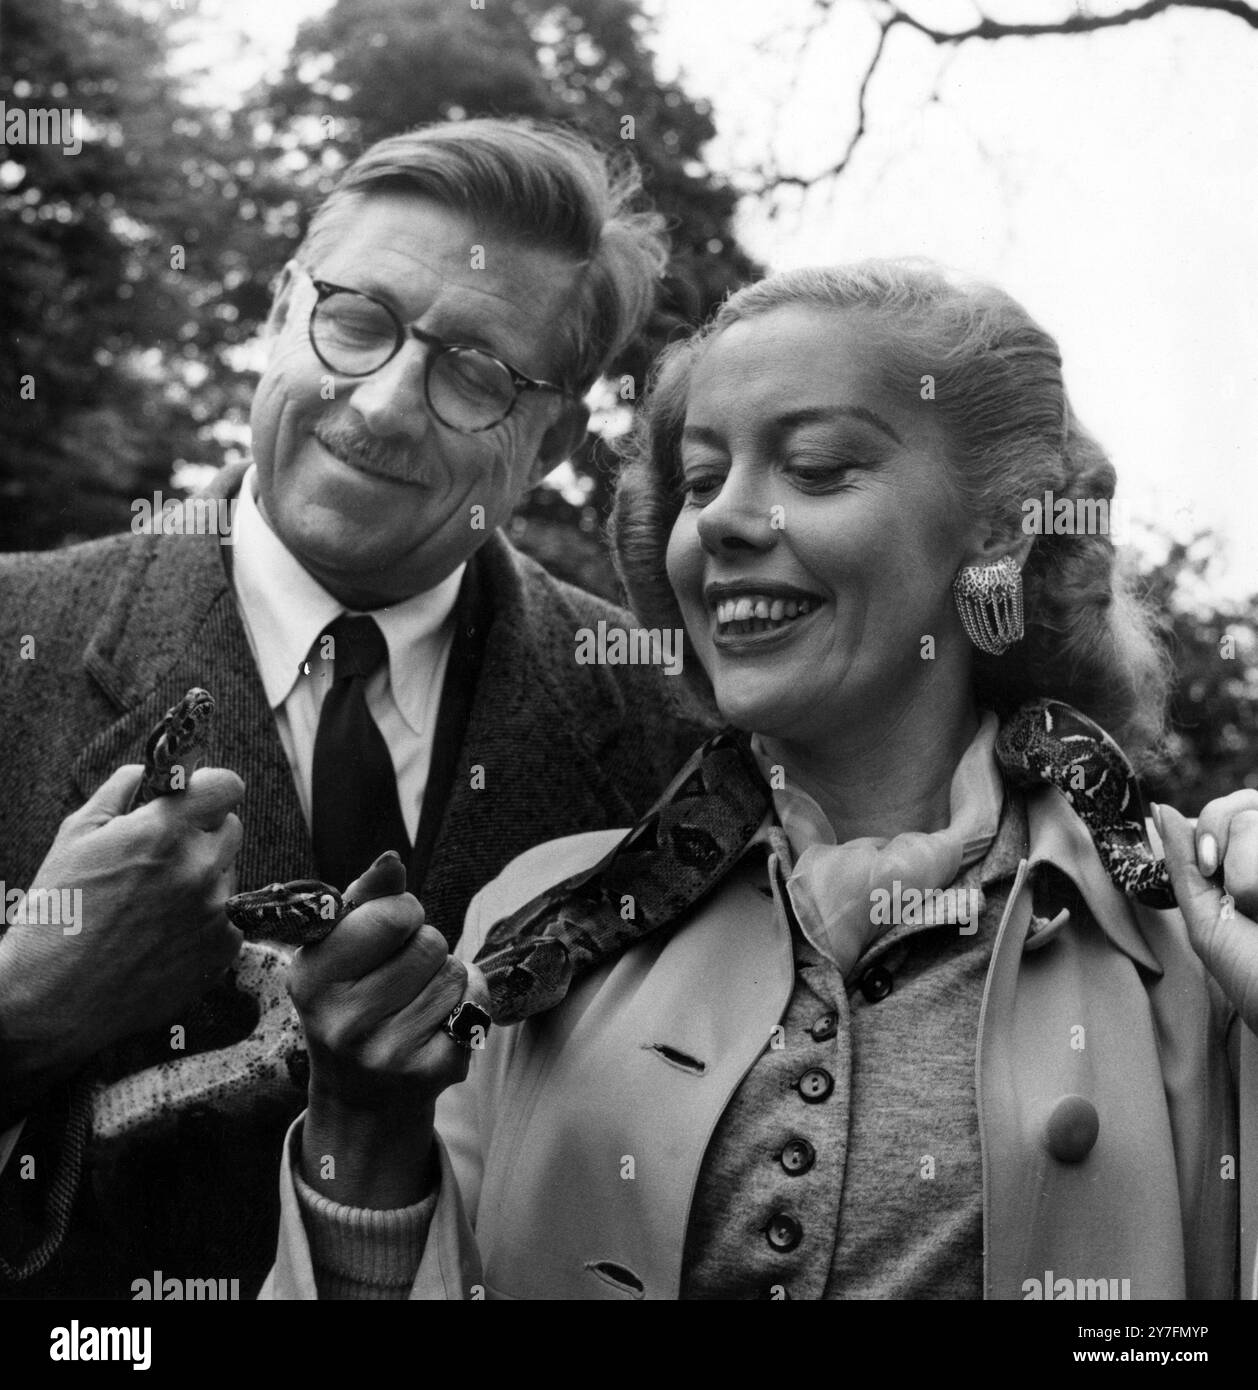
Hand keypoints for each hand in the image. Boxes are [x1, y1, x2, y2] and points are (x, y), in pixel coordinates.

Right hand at [0, 764, 243, 1113]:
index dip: (209, 789)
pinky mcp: (223, 949)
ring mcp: (216, 911)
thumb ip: (117, 793)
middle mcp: (200, 868)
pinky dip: (204, 920)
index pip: (227, 786)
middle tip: (163, 855)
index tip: (193, 799)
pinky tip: (162, 933)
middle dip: (202, 833)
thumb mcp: (74, 837)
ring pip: (227, 874)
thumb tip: (142, 772)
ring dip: (202, 878)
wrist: (53, 999)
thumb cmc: (57, 914)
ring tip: (152, 903)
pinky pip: (228, 917)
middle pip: (230, 828)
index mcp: (165, 832)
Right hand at [288, 851, 488, 1206]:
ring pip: (454, 972)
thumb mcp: (340, 950)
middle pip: (430, 942)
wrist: (362, 1095)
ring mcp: (389, 1053)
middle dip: (423, 947)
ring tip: (414, 1000)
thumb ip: (367, 899)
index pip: (391, 914)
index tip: (389, 930)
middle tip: (399, 976)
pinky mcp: (433, 1072)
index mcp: (311, 980)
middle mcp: (345, 1023)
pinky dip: (468, 1002)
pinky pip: (476, 1002)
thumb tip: (391, 860)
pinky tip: (437, 1021)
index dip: (401, 912)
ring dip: (444, 976)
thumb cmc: (352, 1000)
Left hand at [1155, 795, 1257, 1030]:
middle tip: (1243, 897)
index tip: (1212, 870)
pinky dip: (1257, 881)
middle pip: (1242, 808)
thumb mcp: (1206, 920)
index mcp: (1253, 862)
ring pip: (1252, 821)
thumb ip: (1184, 863)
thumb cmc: (1252, 975)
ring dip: (1249, 874)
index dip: (1212, 831)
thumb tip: (1162, 810)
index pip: (1230, 809)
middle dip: (1233, 854)